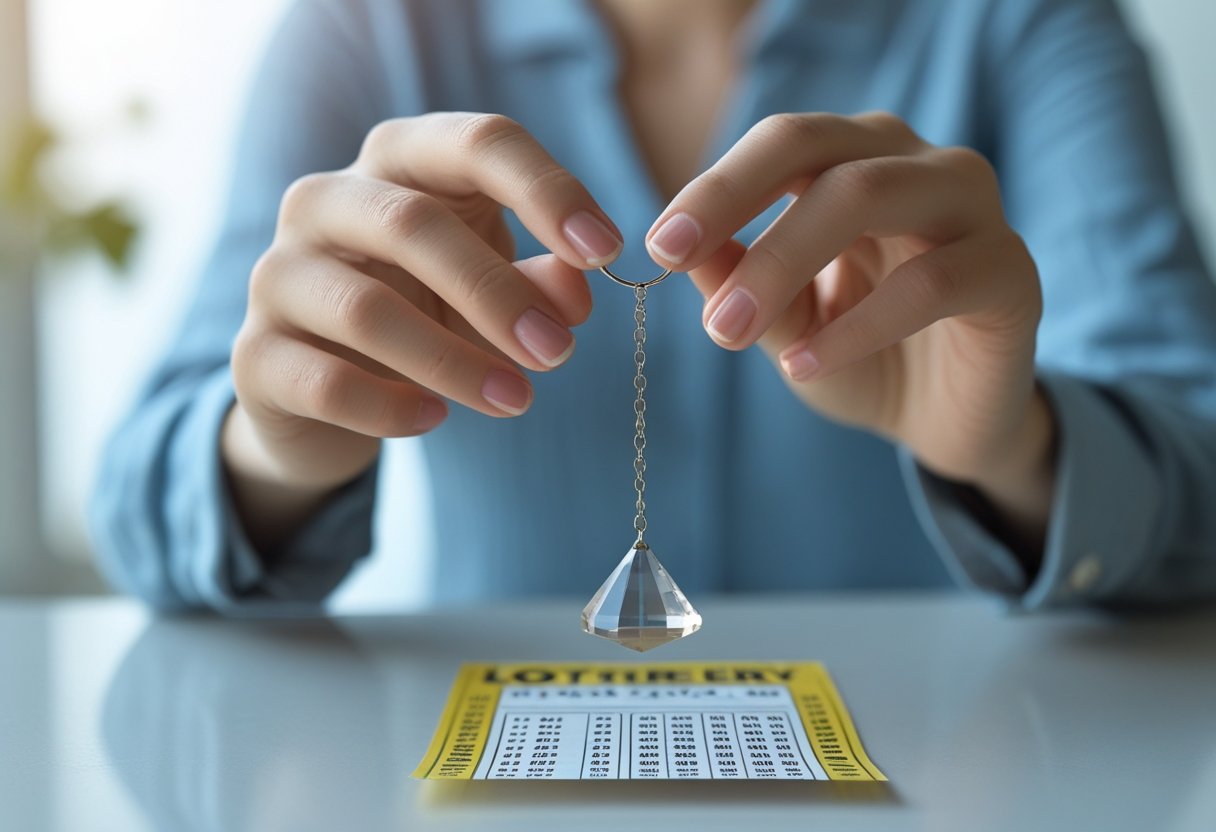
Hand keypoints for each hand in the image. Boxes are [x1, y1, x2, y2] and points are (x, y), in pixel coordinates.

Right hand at [224, 113, 622, 544]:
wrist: (321, 392)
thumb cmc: (423, 314)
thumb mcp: (491, 293)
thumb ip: (539, 286)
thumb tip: (574, 297)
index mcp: (397, 164)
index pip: (475, 141)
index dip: (547, 189)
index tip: (605, 249)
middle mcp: (325, 201)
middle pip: (413, 224)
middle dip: (498, 293)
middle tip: (560, 353)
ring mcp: (279, 275)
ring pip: (366, 310)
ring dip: (454, 360)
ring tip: (516, 400)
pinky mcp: (255, 355)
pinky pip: (325, 380)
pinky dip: (388, 406)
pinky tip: (433, 420)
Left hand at [646, 112, 1054, 548]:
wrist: (942, 422)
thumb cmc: (859, 356)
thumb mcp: (785, 323)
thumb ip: (741, 282)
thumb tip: (682, 249)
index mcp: (859, 162)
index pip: (784, 144)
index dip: (716, 186)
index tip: (657, 244)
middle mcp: (918, 166)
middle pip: (821, 151)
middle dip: (735, 204)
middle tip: (672, 265)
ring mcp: (973, 210)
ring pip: (871, 194)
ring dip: (784, 259)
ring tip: (729, 331)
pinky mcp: (1010, 272)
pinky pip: (931, 283)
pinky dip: (858, 326)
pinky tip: (806, 367)